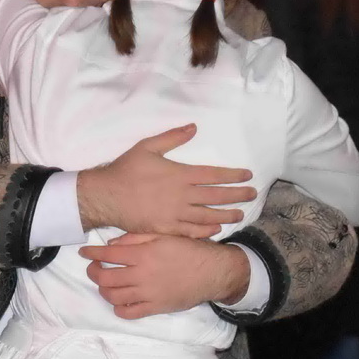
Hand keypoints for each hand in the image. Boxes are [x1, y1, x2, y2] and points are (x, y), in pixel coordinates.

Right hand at [78, 125, 255, 237]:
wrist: (105, 196)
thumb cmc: (125, 170)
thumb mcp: (147, 147)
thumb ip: (172, 138)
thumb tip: (193, 127)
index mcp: (179, 174)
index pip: (214, 175)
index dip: (233, 176)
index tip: (247, 176)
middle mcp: (180, 195)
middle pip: (216, 197)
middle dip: (237, 196)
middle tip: (252, 195)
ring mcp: (174, 214)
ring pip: (207, 216)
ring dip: (226, 214)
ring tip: (239, 214)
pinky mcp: (165, 228)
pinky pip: (190, 231)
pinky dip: (206, 230)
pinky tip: (216, 228)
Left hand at [78, 233, 248, 318]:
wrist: (213, 272)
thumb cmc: (190, 250)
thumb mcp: (165, 235)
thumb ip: (137, 238)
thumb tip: (112, 244)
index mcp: (144, 255)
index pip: (108, 255)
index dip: (92, 254)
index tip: (84, 253)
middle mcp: (142, 275)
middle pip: (105, 278)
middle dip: (93, 273)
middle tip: (93, 268)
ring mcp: (148, 294)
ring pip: (113, 296)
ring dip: (103, 290)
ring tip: (105, 284)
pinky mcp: (155, 308)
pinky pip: (128, 313)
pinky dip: (118, 307)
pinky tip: (119, 300)